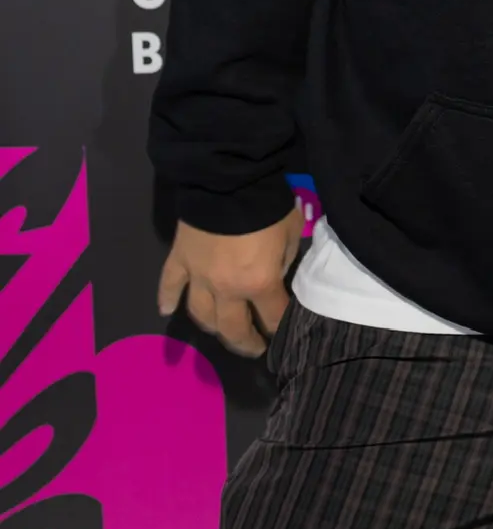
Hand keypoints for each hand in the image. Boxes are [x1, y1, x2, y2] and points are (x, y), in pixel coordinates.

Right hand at [157, 208, 302, 357]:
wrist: (230, 181)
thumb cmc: (268, 207)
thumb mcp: (291, 233)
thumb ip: (284, 260)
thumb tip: (275, 274)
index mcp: (258, 283)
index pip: (272, 317)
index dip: (280, 328)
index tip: (283, 333)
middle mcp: (226, 289)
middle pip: (233, 329)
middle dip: (246, 342)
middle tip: (255, 347)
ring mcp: (198, 277)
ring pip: (201, 315)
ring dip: (212, 328)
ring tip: (221, 331)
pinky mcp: (179, 260)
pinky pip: (168, 286)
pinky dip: (166, 300)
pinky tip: (166, 311)